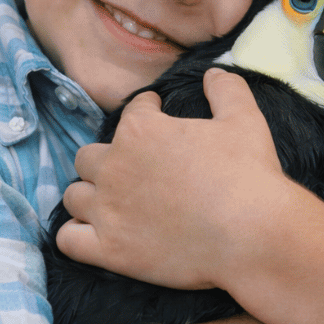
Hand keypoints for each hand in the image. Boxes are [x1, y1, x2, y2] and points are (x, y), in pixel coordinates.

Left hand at [56, 69, 287, 289]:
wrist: (254, 234)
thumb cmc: (250, 175)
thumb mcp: (244, 119)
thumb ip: (226, 89)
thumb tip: (214, 72)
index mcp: (140, 130)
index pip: (132, 111)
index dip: (146, 112)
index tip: (156, 117)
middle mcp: (114, 167)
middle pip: (88, 157)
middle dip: (106, 159)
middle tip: (129, 169)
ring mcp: (107, 211)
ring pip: (74, 197)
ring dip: (88, 196)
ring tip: (108, 202)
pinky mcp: (110, 250)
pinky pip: (69, 240)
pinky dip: (75, 236)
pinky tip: (93, 234)